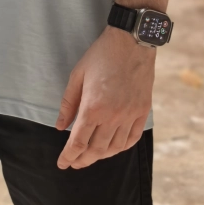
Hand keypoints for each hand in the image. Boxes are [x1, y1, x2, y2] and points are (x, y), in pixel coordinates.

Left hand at [55, 27, 154, 169]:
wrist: (132, 40)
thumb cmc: (102, 55)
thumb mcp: (78, 75)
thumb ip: (68, 103)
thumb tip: (60, 127)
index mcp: (93, 107)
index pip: (78, 142)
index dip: (69, 156)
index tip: (62, 163)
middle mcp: (112, 116)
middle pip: (96, 149)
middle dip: (82, 160)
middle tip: (74, 163)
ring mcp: (130, 115)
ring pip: (114, 147)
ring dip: (101, 156)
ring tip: (91, 156)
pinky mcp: (143, 111)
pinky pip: (133, 138)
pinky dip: (122, 147)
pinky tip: (114, 147)